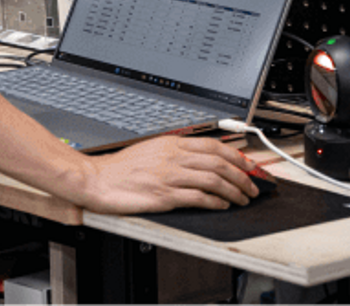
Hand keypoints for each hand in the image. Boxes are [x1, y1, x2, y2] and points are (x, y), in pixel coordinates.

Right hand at [76, 136, 259, 213]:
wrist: (96, 180)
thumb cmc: (119, 168)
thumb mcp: (150, 150)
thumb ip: (174, 153)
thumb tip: (200, 160)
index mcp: (170, 144)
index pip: (213, 146)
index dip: (237, 156)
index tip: (249, 166)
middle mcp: (172, 157)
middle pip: (219, 163)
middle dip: (243, 176)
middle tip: (253, 186)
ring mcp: (169, 176)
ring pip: (214, 180)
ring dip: (235, 191)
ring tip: (243, 199)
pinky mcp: (165, 196)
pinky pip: (199, 198)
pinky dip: (216, 202)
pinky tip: (222, 205)